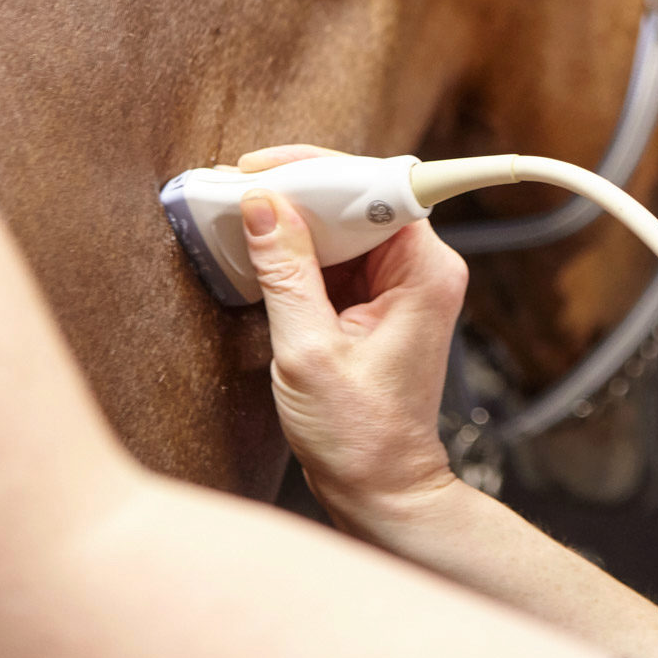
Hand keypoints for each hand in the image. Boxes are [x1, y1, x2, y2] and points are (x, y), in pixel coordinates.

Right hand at [237, 145, 469, 533]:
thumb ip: (284, 272)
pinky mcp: (378, 302)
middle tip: (233, 187)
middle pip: (358, 200)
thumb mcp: (307, 350)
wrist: (382, 489)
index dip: (316, 171)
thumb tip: (260, 205)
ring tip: (233, 213)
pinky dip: (297, 252)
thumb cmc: (360, 435)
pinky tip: (255, 250)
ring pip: (343, 227)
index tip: (261, 169)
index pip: (376, 187)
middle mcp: (422, 269)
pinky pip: (337, 258)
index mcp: (424, 271)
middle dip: (295, 191)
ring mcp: (401, 285)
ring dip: (291, 221)